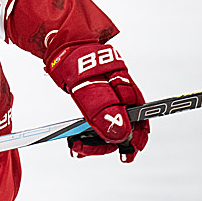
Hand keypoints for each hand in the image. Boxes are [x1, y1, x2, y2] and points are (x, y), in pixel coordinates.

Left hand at [45, 43, 149, 162]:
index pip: (140, 120)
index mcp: (126, 89)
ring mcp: (109, 98)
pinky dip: (88, 133)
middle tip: (83, 150)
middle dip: (107, 143)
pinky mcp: (97, 101)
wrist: (61, 45)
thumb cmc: (76, 59)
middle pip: (125, 127)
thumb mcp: (87, 84)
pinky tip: (77, 140)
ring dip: (95, 141)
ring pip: (110, 126)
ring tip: (76, 148)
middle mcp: (121, 95)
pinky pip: (98, 122)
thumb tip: (120, 134)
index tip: (126, 155)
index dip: (134, 140)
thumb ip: (103, 108)